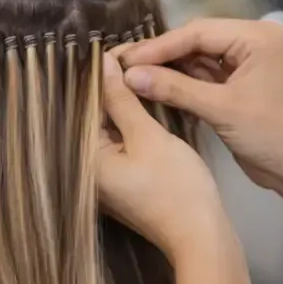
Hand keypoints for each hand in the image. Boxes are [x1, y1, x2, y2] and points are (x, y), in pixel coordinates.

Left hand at [96, 52, 227, 262]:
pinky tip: (142, 101)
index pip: (82, 105)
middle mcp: (86, 169)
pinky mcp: (122, 181)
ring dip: (120, 102)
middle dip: (108, 86)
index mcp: (84, 159)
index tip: (116, 48)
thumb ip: (121, 100)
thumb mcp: (148, 136)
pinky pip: (118, 143)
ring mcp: (104, 178)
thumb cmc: (174, 186)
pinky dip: (128, 122)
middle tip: (130, 54)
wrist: (200, 235)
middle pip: (91, 117)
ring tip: (138, 69)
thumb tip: (103, 64)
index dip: (98, 74)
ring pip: (106, 128)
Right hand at [118, 18, 282, 196]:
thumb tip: (130, 75)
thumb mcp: (220, 109)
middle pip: (194, 41)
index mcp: (256, 37)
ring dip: (165, 69)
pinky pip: (201, 77)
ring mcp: (244, 64)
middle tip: (120, 63)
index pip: (197, 33)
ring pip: (195, 59)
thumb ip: (174, 88)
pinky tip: (151, 86)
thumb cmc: (270, 135)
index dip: (158, 47)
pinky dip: (178, 83)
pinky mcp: (236, 85)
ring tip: (128, 75)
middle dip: (158, 55)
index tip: (125, 59)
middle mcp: (251, 43)